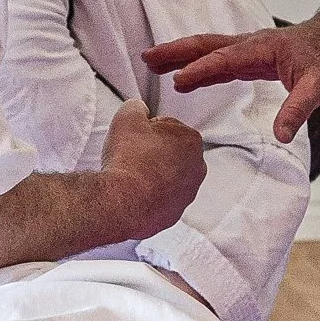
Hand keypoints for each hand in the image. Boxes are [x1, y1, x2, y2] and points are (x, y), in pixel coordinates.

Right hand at [100, 99, 205, 238]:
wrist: (122, 202)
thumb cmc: (128, 158)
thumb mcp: (127, 117)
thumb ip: (137, 106)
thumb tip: (139, 109)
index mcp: (191, 140)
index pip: (167, 126)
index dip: (146, 129)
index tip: (134, 137)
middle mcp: (197, 168)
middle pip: (170, 152)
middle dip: (153, 151)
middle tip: (131, 154)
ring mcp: (187, 194)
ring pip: (167, 176)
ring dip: (151, 173)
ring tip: (129, 174)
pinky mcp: (175, 214)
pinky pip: (161, 198)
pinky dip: (149, 195)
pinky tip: (133, 192)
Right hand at [142, 16, 319, 143]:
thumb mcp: (319, 86)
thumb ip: (298, 110)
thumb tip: (280, 135)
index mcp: (260, 48)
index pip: (223, 59)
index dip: (200, 70)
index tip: (177, 80)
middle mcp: (248, 45)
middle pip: (204, 45)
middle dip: (175, 51)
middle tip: (147, 57)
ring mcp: (246, 50)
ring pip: (206, 51)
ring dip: (180, 57)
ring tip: (152, 65)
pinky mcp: (248, 58)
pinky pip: (217, 62)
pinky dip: (198, 69)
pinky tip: (184, 80)